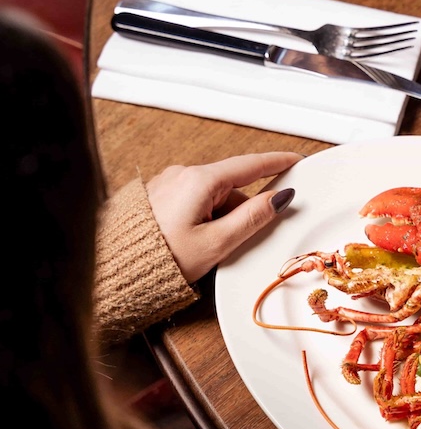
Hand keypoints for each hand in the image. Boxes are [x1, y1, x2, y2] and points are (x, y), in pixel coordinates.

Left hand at [145, 152, 303, 282]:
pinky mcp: (161, 195)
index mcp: (199, 181)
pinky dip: (205, 218)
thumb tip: (279, 198)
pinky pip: (196, 201)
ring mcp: (170, 183)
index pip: (249, 165)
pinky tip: (194, 241)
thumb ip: (253, 217)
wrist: (116, 268)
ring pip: (214, 196)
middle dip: (241, 211)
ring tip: (204, 248)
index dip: (277, 162)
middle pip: (232, 186)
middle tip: (234, 240)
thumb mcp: (217, 242)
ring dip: (220, 219)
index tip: (295, 160)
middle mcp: (183, 174)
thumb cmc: (162, 258)